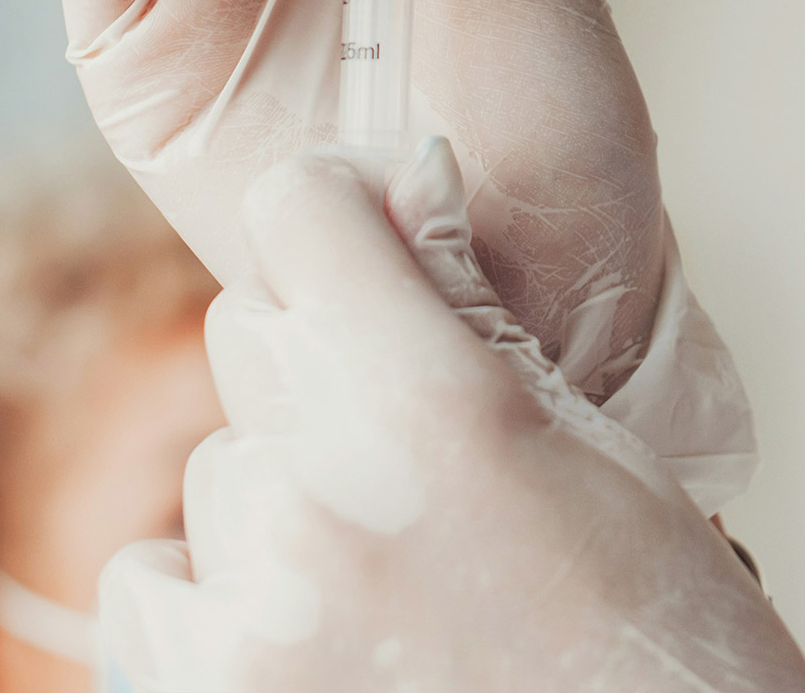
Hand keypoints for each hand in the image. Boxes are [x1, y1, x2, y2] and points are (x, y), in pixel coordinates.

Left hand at [98, 145, 804, 692]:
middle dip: (324, 365)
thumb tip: (403, 175)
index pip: (301, 212)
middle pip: (248, 334)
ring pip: (220, 465)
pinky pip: (149, 582)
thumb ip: (472, 311)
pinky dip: (210, 596)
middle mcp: (328, 493)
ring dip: (286, 496)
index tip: (373, 250)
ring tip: (398, 570)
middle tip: (420, 457)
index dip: (343, 215)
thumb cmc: (655, 629)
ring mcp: (258, 608)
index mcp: (440, 404)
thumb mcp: (594, 446)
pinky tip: (313, 622)